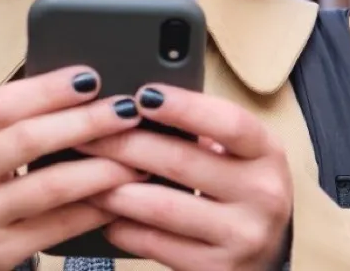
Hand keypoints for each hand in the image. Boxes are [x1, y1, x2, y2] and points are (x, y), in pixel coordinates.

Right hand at [0, 66, 143, 270]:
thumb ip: (14, 112)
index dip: (48, 90)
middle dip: (85, 123)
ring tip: (137, 155)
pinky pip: (59, 227)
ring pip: (51, 187)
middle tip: (126, 111)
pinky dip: (95, 208)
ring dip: (102, 168)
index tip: (90, 78)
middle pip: (28, 141)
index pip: (0, 105)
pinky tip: (121, 194)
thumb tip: (82, 86)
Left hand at [80, 85, 292, 270]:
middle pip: (182, 162)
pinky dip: (122, 227)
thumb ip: (205, 129)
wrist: (266, 255)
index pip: (228, 122)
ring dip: (114, 188)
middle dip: (125, 144)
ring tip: (82, 173)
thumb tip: (139, 104)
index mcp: (267, 153)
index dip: (184, 107)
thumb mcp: (241, 153)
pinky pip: (156, 245)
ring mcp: (241, 238)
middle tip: (87, 133)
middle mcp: (262, 195)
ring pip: (161, 207)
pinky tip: (104, 213)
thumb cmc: (241, 186)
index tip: (142, 95)